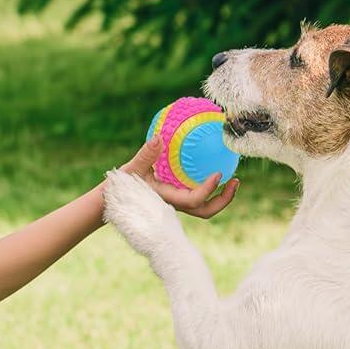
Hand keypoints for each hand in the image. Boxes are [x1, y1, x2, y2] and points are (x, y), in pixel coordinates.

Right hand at [118, 135, 239, 219]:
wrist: (113, 200)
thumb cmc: (121, 185)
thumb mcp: (131, 168)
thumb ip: (146, 155)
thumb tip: (159, 137)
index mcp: (168, 201)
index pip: (194, 201)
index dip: (208, 190)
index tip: (219, 174)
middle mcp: (176, 205)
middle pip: (206, 211)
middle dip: (224, 199)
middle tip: (236, 181)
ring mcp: (178, 203)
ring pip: (204, 206)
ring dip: (221, 195)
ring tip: (232, 177)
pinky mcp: (178, 198)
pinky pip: (197, 194)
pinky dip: (209, 185)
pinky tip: (212, 167)